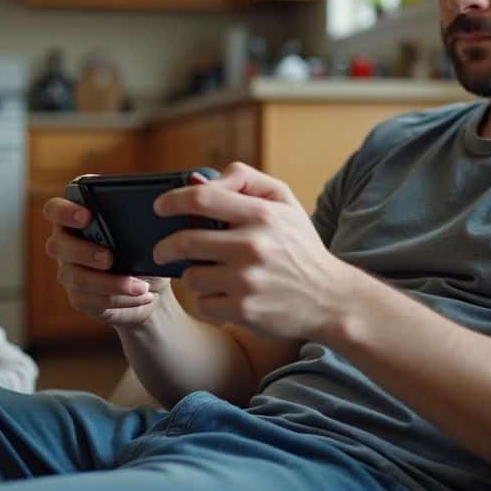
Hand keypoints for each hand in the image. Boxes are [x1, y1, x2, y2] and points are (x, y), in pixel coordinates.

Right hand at [41, 197, 170, 326]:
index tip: (87, 216)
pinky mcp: (79, 297)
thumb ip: (133, 219)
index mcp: (77, 219)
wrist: (152, 287)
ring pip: (77, 277)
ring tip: (140, 286)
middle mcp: (67, 244)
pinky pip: (90, 300)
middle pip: (57, 245)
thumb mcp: (145, 232)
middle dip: (84, 252)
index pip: (54, 209)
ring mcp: (70, 272)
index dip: (65, 212)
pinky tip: (142, 295)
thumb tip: (140, 211)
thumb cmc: (144, 250)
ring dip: (111, 283)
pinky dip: (120, 298)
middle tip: (110, 258)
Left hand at [152, 162, 355, 339]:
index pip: (201, 199)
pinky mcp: (244, 311)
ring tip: (212, 275)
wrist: (330, 297)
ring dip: (194, 275)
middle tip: (164, 250)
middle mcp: (253, 246)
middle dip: (166, 246)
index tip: (160, 208)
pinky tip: (226, 296)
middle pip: (184, 241)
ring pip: (190, 276)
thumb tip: (196, 180)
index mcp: (262, 214)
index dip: (172, 201)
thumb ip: (244, 181)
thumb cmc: (300, 245)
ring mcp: (246, 281)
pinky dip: (208, 301)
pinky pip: (202, 304)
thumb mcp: (284, 202)